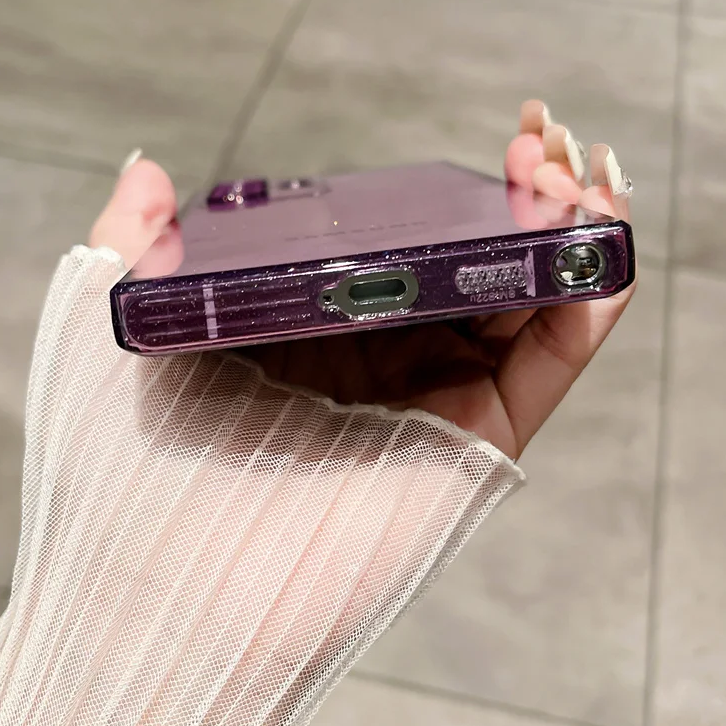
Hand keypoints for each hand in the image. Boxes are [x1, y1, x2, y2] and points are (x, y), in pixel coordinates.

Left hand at [90, 101, 634, 459]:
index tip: (477, 140)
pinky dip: (589, 303)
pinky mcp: (474, 441)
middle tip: (539, 140)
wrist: (164, 585)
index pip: (404, 247)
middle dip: (523, 198)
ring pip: (527, 305)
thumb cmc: (124, 459)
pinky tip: (602, 248)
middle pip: (479, 267)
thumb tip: (146, 169)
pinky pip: (548, 365)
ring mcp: (434, 399)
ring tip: (576, 174)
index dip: (448, 192)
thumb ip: (137, 242)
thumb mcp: (123, 321)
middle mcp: (384, 360)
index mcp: (318, 330)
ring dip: (566, 234)